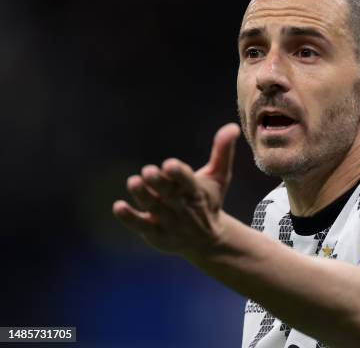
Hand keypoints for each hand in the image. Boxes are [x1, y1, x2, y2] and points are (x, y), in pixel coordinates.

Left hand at [112, 123, 240, 259]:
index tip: (169, 164)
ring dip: (143, 195)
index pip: (188, 181)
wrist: (208, 241)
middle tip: (148, 170)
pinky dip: (129, 218)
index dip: (179, 174)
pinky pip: (141, 226)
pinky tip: (118, 207)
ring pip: (154, 208)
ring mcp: (169, 222)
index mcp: (196, 192)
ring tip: (133, 182)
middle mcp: (182, 207)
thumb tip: (233, 126)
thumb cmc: (209, 201)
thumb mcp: (219, 177)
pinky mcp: (155, 234)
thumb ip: (222, 151)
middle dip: (158, 183)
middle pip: (169, 194)